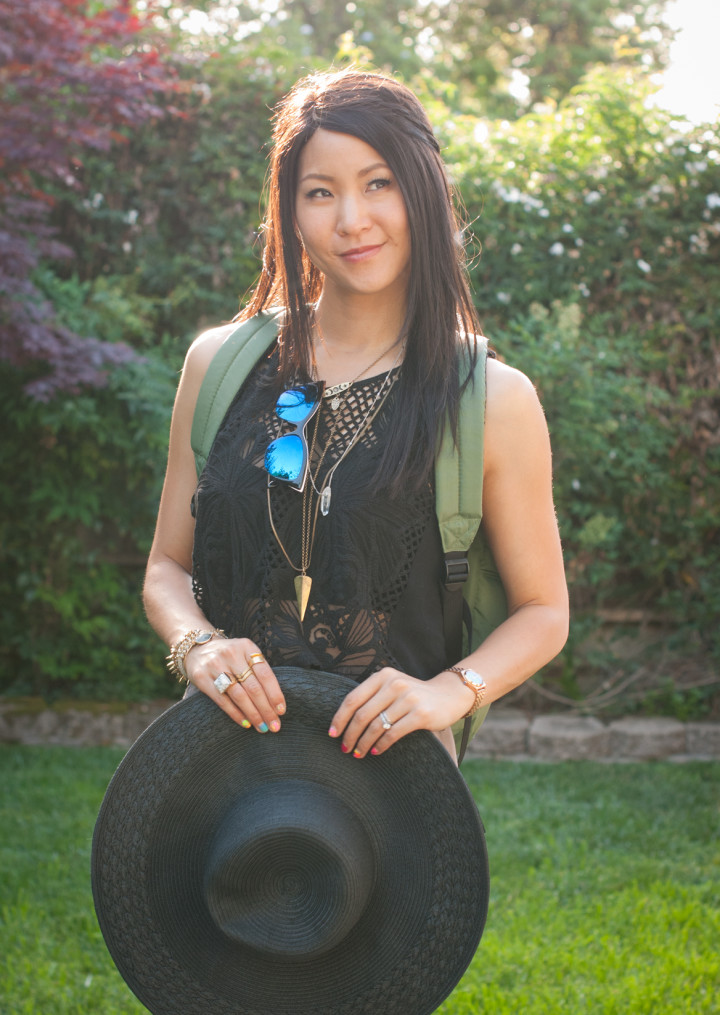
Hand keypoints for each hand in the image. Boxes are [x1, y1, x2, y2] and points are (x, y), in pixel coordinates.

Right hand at [184, 638, 285, 732]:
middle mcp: (231, 654)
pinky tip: (246, 723)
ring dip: (253, 714)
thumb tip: (276, 702)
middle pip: (253, 687)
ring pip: (239, 696)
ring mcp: (215, 665)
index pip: (265, 673)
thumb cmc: (229, 657)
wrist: (196, 649)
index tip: (282, 710)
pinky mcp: (201, 677)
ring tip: (262, 727)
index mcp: (246, 647)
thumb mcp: (245, 654)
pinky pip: (222, 701)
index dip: (275, 694)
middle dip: (266, 709)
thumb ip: (258, 670)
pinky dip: (236, 714)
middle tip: (275, 725)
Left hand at [328, 667, 473, 757]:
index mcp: (383, 676)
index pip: (353, 698)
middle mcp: (394, 684)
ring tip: (358, 753)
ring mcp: (408, 698)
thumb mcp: (393, 686)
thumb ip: (373, 695)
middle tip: (345, 748)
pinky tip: (376, 751)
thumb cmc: (414, 695)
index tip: (332, 734)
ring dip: (364, 743)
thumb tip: (344, 720)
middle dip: (350, 735)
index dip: (340, 718)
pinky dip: (381, 745)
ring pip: (376, 726)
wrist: (449, 694)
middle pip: (362, 714)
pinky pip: (393, 734)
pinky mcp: (421, 714)